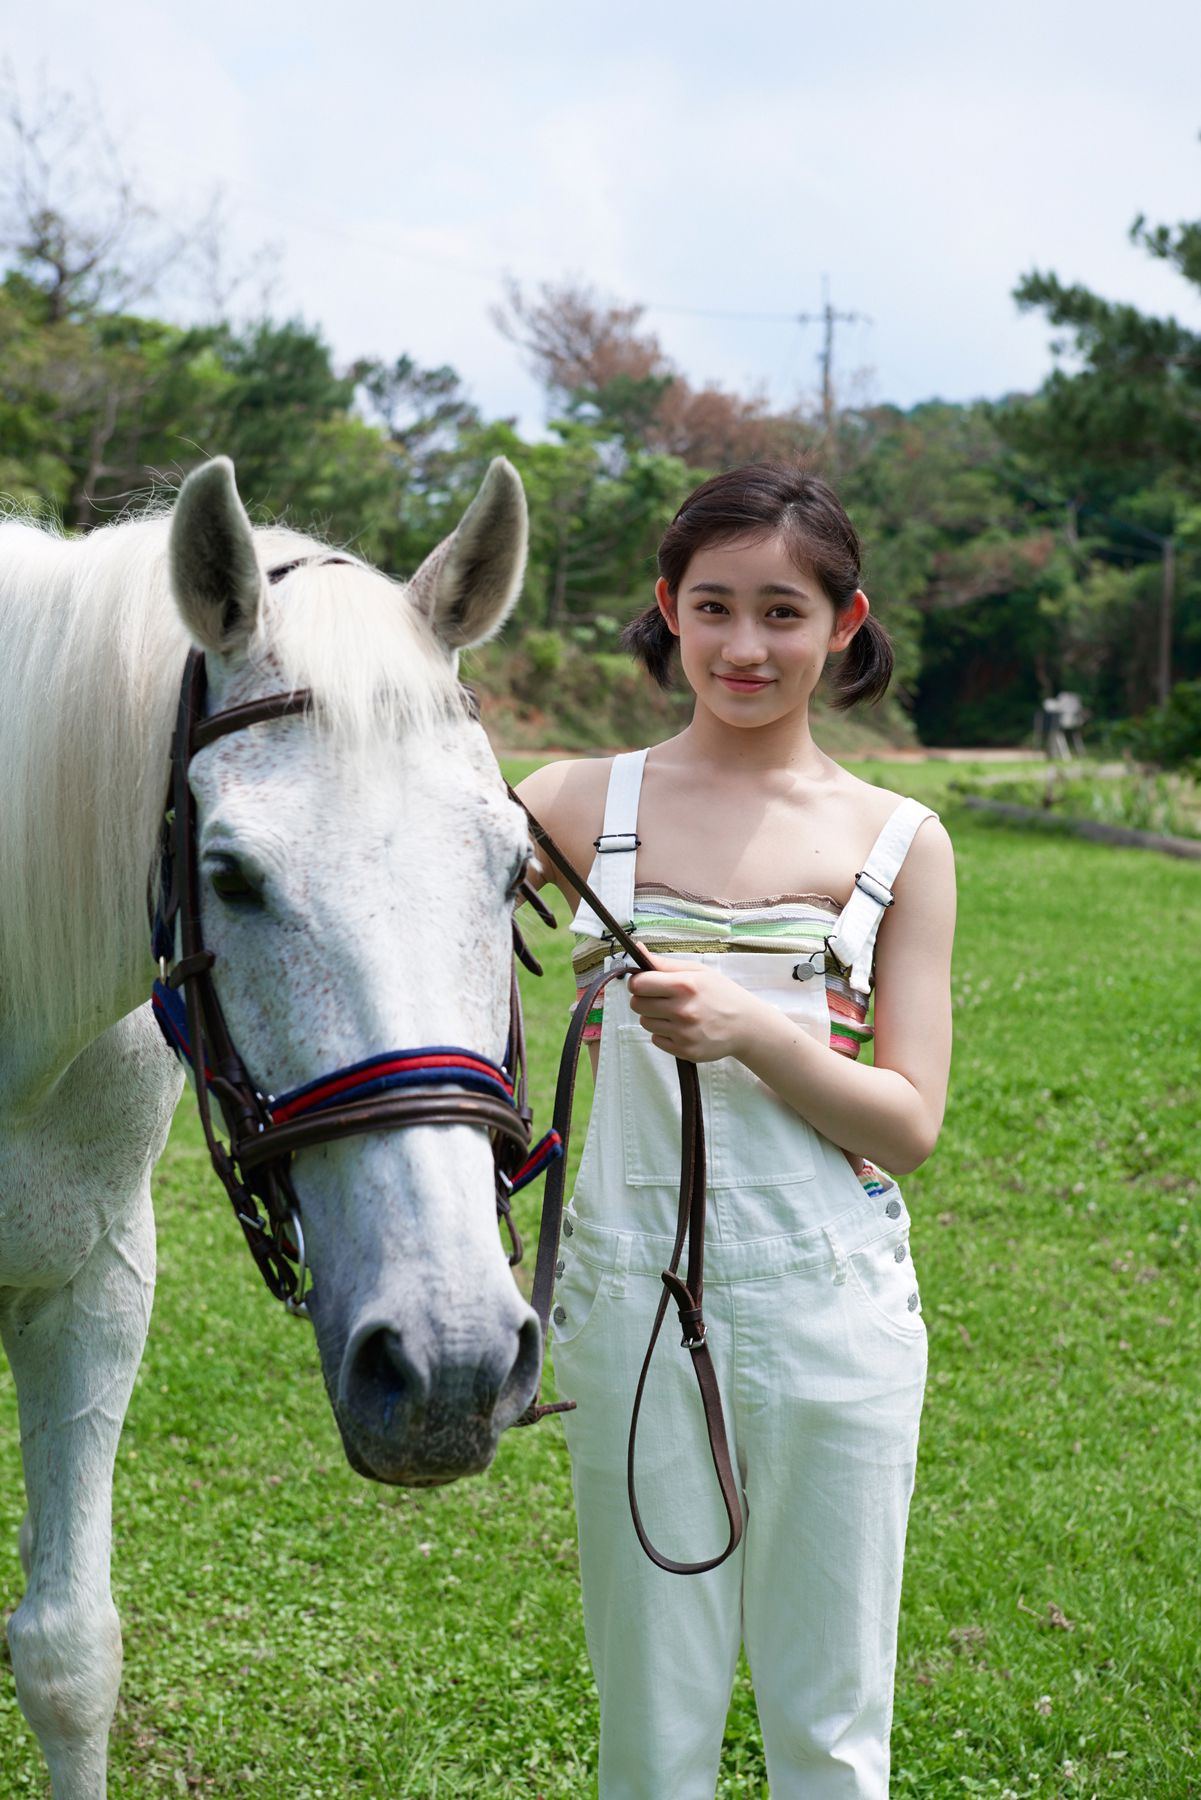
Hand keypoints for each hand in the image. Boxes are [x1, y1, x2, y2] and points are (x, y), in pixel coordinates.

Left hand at [626, 949, 758, 1062]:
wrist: (746, 1026)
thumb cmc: (722, 994)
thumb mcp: (698, 971)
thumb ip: (664, 963)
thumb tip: (638, 949)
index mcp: (685, 985)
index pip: (639, 984)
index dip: (639, 982)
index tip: (646, 983)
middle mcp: (683, 1010)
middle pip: (637, 1004)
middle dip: (645, 999)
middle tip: (661, 998)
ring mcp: (683, 1033)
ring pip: (645, 1023)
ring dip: (654, 1017)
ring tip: (675, 1013)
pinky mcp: (684, 1050)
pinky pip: (656, 1040)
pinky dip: (664, 1034)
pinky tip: (681, 1028)